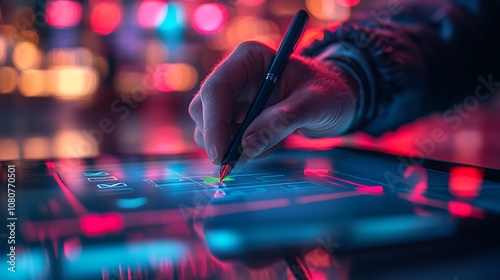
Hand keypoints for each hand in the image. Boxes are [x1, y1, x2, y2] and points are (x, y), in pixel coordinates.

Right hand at [189, 41, 357, 163]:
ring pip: (210, 128)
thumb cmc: (330, 92)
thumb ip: (283, 120)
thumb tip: (246, 145)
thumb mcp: (316, 103)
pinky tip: (272, 143)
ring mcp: (234, 98)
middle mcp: (235, 75)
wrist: (336, 100)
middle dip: (219, 138)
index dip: (214, 123)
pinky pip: (226, 141)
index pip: (217, 89)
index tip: (221, 154)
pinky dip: (244, 152)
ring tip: (273, 143)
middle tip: (238, 163)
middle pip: (204, 109)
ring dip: (234, 147)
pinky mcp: (237, 118)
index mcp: (249, 58)